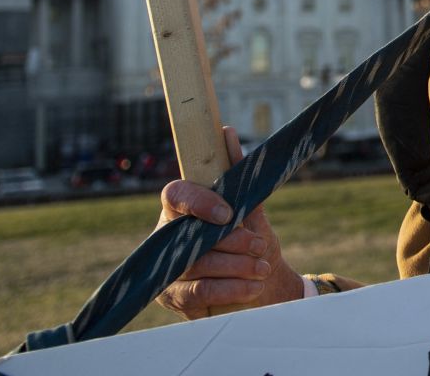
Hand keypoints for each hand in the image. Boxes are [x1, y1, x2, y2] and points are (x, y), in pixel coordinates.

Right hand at [155, 126, 302, 318]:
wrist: (260, 282)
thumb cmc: (250, 238)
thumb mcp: (251, 209)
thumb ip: (239, 177)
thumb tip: (227, 133)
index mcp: (181, 208)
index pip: (176, 195)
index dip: (199, 202)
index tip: (229, 213)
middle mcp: (167, 237)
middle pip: (192, 236)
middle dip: (232, 242)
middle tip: (260, 245)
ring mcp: (167, 269)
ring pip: (198, 266)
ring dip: (236, 267)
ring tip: (262, 268)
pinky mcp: (173, 297)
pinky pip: (199, 293)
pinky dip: (230, 290)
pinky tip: (253, 286)